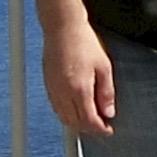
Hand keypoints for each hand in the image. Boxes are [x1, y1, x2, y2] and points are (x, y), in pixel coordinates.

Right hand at [41, 19, 115, 135]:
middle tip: (101, 126)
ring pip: (64, 118)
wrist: (62, 27)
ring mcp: (53, 89)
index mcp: (79, 89)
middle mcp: (63, 93)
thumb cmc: (84, 42)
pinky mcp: (48, 84)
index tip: (108, 130)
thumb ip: (107, 92)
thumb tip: (109, 112)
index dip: (100, 129)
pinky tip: (76, 108)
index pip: (89, 121)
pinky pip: (56, 108)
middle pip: (75, 123)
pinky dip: (66, 114)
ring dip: (77, 123)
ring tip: (90, 119)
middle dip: (89, 129)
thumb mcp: (104, 66)